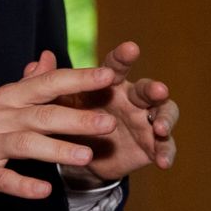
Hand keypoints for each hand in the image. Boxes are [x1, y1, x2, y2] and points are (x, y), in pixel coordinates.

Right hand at [0, 65, 119, 210]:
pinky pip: (2, 178)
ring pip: (25, 144)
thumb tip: (49, 58)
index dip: (78, 80)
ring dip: (57, 149)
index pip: (48, 83)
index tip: (109, 77)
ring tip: (86, 157)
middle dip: (77, 118)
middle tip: (109, 123)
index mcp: (9, 97)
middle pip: (42, 114)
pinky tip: (44, 190)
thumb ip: (28, 82)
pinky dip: (23, 185)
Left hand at [23, 41, 178, 188]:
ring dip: (166, 119)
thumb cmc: (73, 119)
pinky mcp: (151, 144)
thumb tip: (43, 56)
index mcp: (110, 84)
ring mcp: (145, 121)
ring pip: (164, 113)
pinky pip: (165, 146)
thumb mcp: (59, 103)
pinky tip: (163, 161)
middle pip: (147, 89)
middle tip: (159, 90)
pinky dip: (167, 153)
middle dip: (153, 89)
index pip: (117, 67)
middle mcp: (132, 98)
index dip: (123, 57)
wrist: (80, 156)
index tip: (130, 48)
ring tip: (160, 128)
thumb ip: (51, 81)